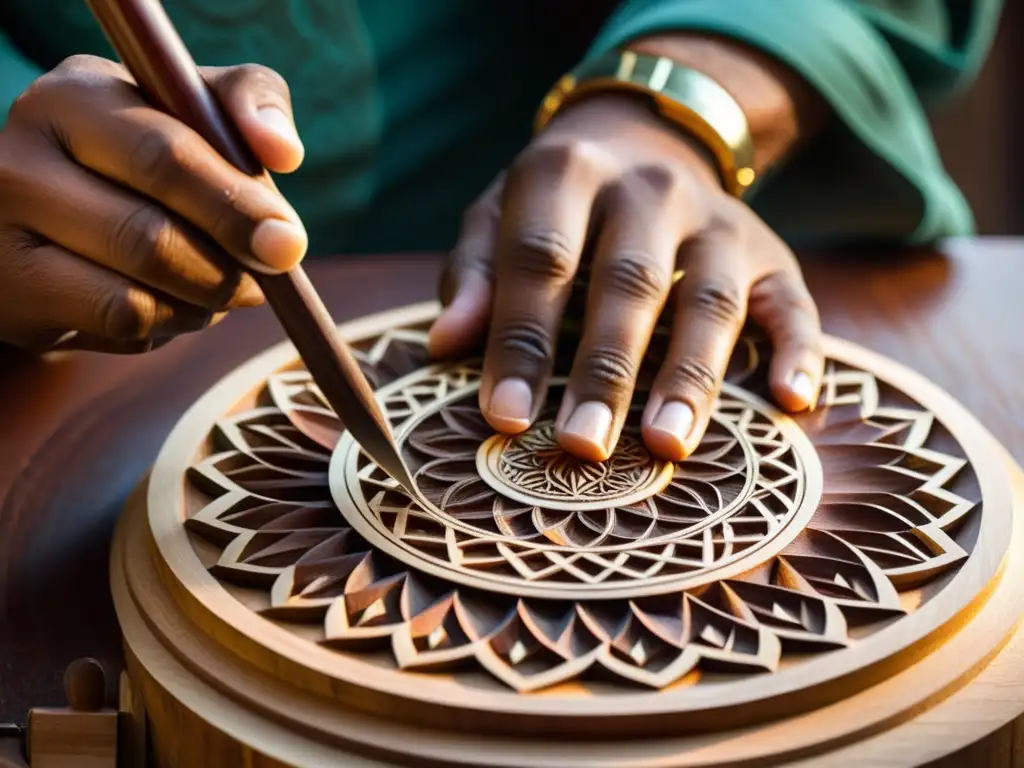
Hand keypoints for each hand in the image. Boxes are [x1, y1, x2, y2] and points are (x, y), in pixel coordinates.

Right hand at [0, 55, 305, 353]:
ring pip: (137, 295)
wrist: (58, 215)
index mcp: (72, 98)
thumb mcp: (192, 107)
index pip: (163, 157)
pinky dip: (171, 322)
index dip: (236, 206)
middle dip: (229, 266)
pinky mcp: (15, 299)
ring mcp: (3, 235)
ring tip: (222, 280)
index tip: (289, 240)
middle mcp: (19, 161)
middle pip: (149, 237)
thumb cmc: (145, 154)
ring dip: (205, 298)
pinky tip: (177, 302)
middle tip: (272, 273)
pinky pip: (121, 323)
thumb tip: (284, 151)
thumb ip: (247, 103)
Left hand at [429, 94, 822, 461]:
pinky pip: (793, 303)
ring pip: (709, 300)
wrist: (647, 138)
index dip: (522, 340)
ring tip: (667, 444)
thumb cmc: (555, 202)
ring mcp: (718, 222)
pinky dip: (798, 351)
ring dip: (690, 375)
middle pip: (628, 285)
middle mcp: (650, 190)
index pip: (541, 261)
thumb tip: (445, 345)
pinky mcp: (771, 254)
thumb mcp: (498, 212)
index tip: (506, 417)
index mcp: (568, 174)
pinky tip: (791, 401)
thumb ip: (473, 273)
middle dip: (605, 370)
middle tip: (583, 445)